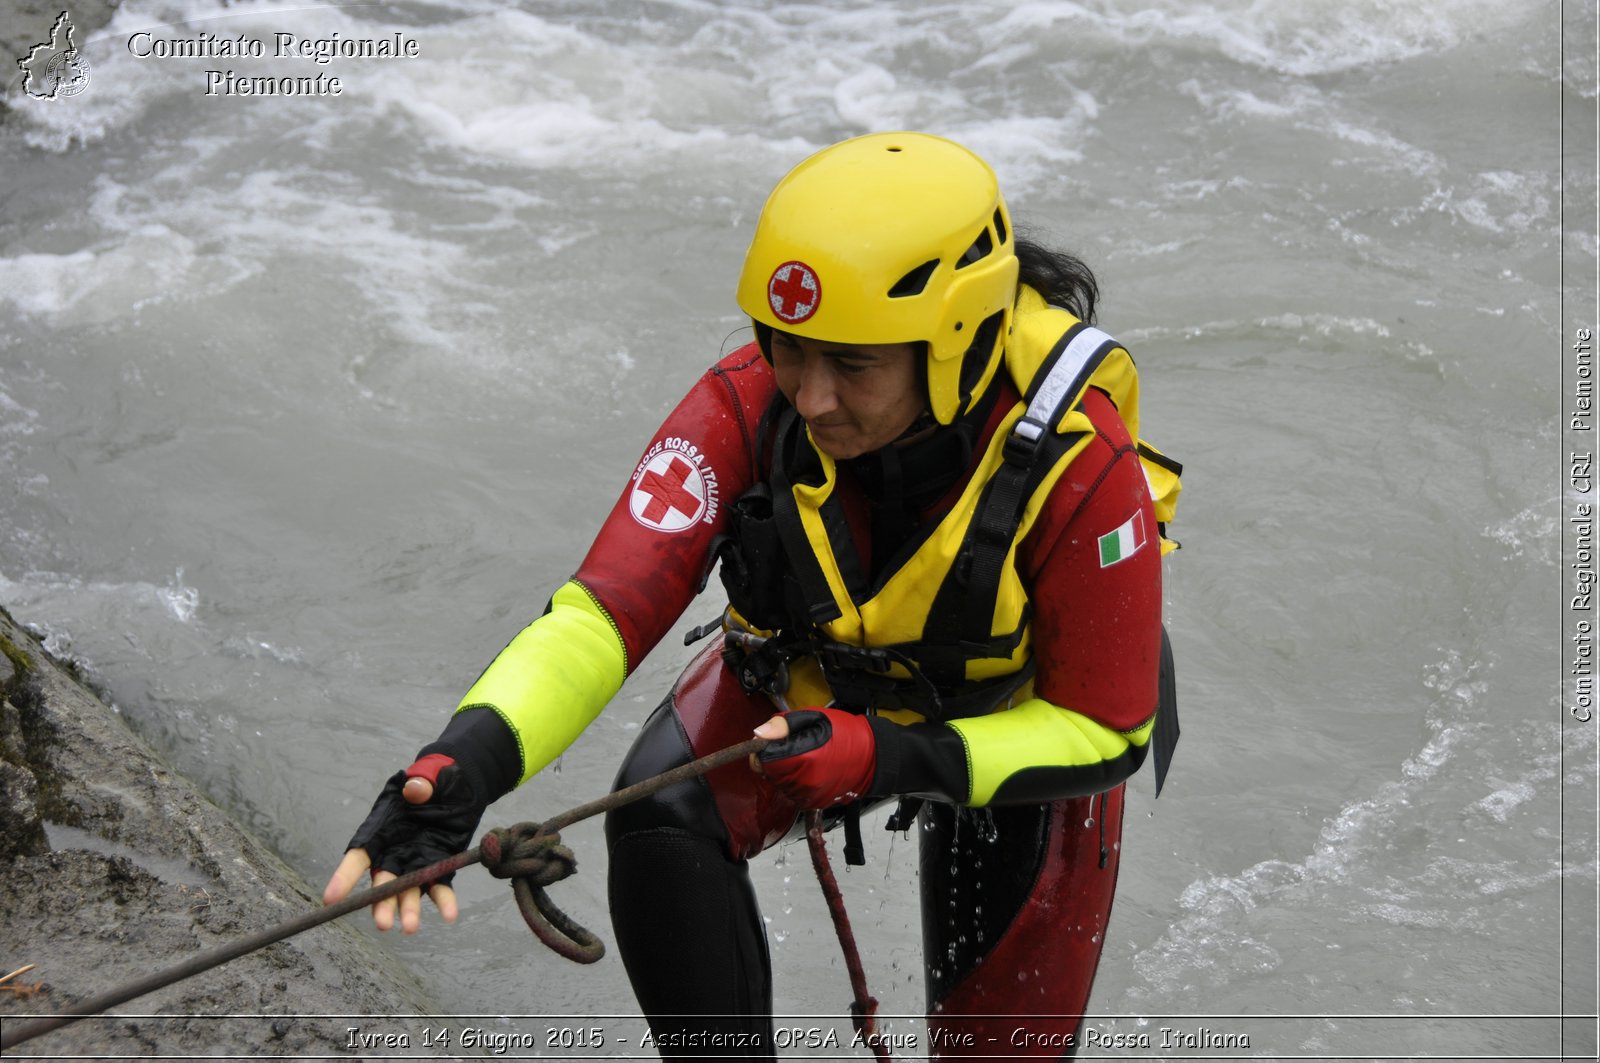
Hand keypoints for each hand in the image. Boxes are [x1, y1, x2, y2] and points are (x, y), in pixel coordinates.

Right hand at [321, 753, 483, 933]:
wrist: (458, 787)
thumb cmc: (434, 781)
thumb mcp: (428, 776)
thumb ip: (420, 783)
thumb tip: (416, 790)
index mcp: (381, 832)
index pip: (358, 857)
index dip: (343, 877)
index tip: (330, 899)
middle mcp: (393, 854)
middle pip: (381, 882)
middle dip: (380, 904)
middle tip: (382, 923)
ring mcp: (415, 864)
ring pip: (407, 892)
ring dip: (408, 910)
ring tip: (410, 927)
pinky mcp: (438, 869)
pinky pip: (439, 889)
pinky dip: (444, 902)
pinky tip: (449, 915)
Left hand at [752, 708, 876, 808]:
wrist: (872, 757)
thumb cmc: (846, 735)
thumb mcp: (814, 718)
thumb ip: (783, 725)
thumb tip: (760, 733)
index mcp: (801, 759)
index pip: (761, 761)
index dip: (764, 748)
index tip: (775, 740)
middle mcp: (802, 783)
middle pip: (768, 773)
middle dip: (775, 759)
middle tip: (794, 745)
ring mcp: (808, 796)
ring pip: (779, 784)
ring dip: (784, 771)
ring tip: (805, 757)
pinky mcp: (812, 803)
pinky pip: (792, 792)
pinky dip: (795, 781)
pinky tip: (809, 769)